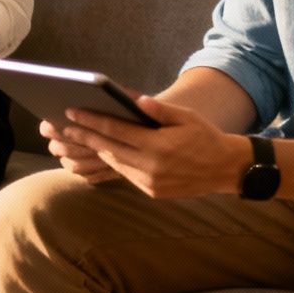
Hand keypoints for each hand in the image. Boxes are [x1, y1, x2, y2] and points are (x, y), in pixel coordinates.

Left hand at [53, 95, 249, 199]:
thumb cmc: (205, 136)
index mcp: (158, 146)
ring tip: (84, 136)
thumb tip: (135, 100)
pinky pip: (128, 175)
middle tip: (67, 125)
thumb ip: (159, 110)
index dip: (91, 120)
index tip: (72, 112)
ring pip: (116, 164)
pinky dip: (117, 162)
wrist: (226, 169)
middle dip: (87, 136)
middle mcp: (152, 167)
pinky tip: (108, 151)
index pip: (116, 130)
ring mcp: (151, 183)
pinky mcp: (153, 192)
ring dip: (99, 150)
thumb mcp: (186, 117)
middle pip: (109, 148)